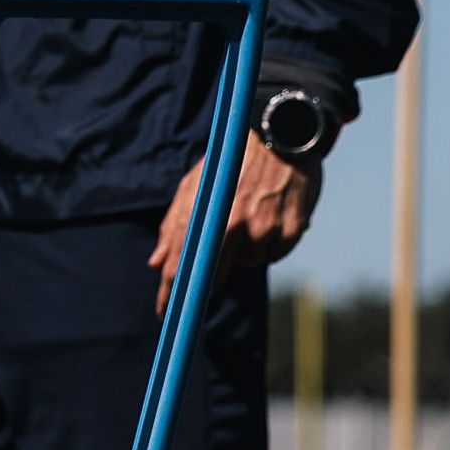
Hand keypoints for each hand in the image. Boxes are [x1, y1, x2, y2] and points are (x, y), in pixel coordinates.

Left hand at [152, 134, 320, 311]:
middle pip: (214, 273)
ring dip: (244, 250)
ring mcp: (265, 230)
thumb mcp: (194, 185)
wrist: (279, 134)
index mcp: (204, 215)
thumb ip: (174, 225)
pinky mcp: (292, 231)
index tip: (166, 314)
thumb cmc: (230, 162)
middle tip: (215, 254)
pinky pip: (275, 254)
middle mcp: (233, 226)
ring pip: (248, 263)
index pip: (182, 265)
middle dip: (209, 273)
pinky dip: (270, 244)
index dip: (172, 294)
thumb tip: (157, 263)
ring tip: (249, 215)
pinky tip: (270, 218)